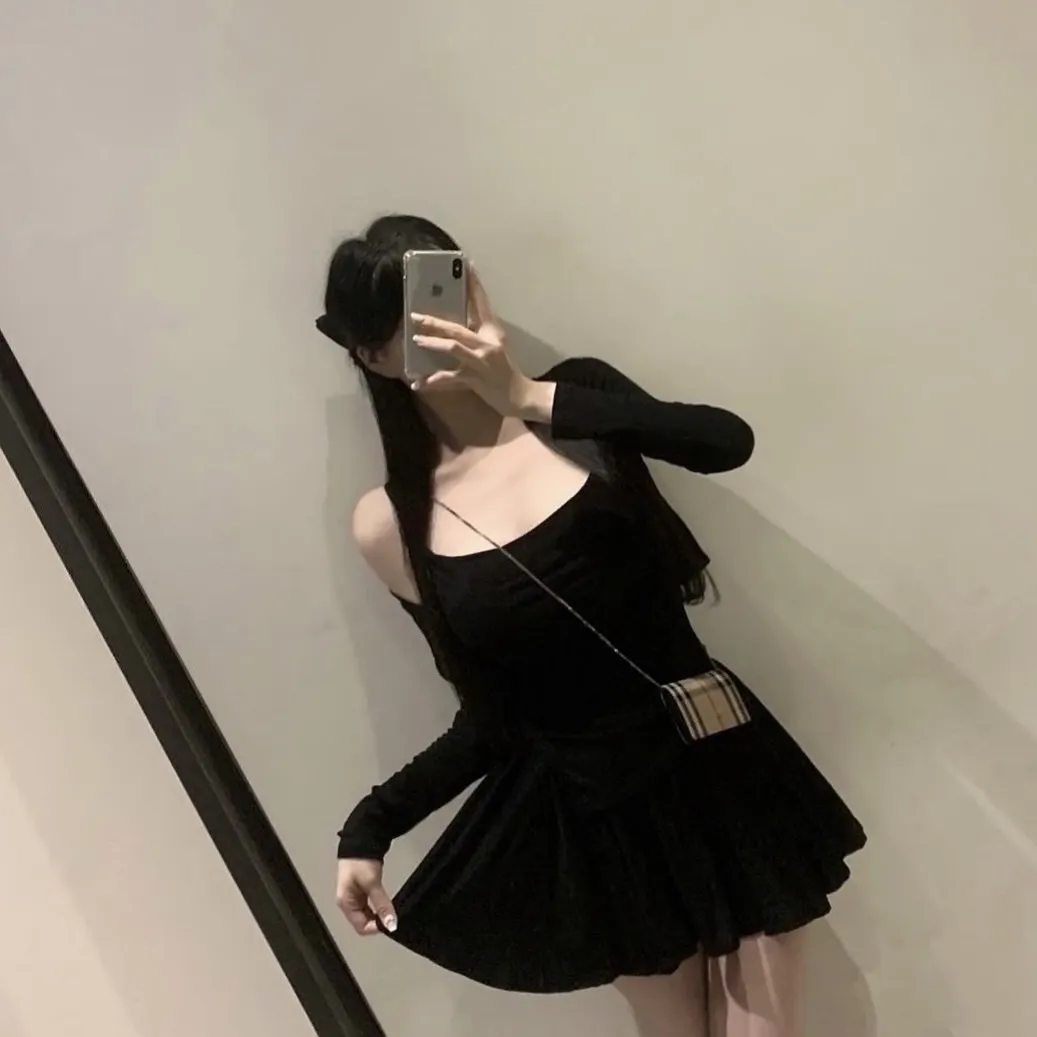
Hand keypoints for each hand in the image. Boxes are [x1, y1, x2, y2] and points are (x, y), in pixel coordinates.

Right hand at [336, 858, 396, 935]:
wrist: (360, 841)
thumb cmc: (359, 860)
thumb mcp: (372, 883)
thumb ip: (381, 904)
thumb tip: (390, 924)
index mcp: (345, 902)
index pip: (361, 927)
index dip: (375, 928)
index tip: (390, 924)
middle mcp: (348, 902)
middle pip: (363, 922)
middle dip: (377, 923)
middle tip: (392, 918)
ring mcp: (355, 896)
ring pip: (368, 914)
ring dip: (378, 915)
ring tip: (390, 911)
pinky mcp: (362, 890)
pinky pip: (370, 906)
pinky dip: (378, 907)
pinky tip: (386, 904)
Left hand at [410, 265, 555, 421]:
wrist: (520, 396)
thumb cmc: (505, 370)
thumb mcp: (494, 346)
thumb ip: (477, 333)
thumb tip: (454, 325)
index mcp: (493, 332)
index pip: (482, 303)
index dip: (474, 284)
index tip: (466, 265)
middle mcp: (487, 343)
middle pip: (458, 327)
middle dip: (435, 322)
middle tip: (415, 316)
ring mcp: (480, 361)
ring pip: (453, 347)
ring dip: (433, 343)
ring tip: (417, 340)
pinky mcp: (475, 379)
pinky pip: (449, 379)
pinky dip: (432, 382)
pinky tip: (417, 384)